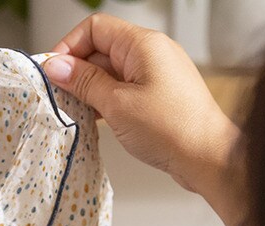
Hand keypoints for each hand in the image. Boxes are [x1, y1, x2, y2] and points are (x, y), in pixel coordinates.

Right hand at [44, 15, 240, 204]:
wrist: (210, 158)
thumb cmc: (173, 129)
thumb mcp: (117, 104)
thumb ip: (85, 82)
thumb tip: (57, 66)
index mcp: (144, 44)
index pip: (95, 28)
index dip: (70, 46)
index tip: (54, 71)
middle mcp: (153, 53)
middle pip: (103, 49)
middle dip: (79, 71)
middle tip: (61, 96)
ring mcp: (159, 74)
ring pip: (113, 71)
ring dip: (92, 88)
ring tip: (78, 111)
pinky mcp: (161, 95)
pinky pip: (127, 88)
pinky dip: (109, 100)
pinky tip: (98, 120)